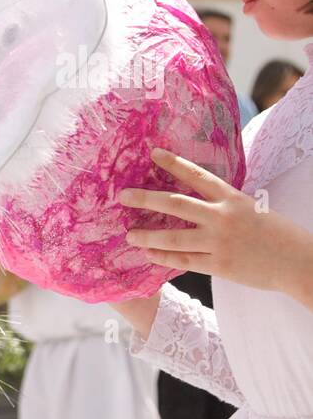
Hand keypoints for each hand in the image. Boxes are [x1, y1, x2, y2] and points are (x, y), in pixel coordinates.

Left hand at [119, 147, 312, 304]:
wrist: (298, 262)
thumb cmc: (275, 234)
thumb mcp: (251, 209)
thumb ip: (224, 204)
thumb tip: (197, 201)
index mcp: (232, 198)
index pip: (197, 175)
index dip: (174, 163)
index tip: (153, 153)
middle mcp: (223, 217)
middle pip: (175, 204)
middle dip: (146, 198)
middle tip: (123, 196)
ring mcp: (219, 242)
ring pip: (173, 237)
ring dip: (147, 235)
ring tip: (129, 235)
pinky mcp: (219, 265)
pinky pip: (183, 261)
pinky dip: (162, 257)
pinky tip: (147, 254)